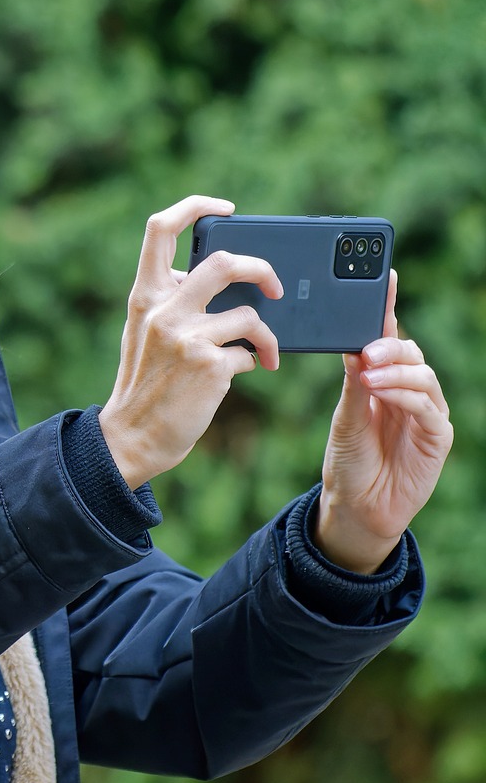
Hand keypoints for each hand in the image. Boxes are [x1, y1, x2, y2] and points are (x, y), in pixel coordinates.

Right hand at [99, 195, 283, 489]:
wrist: (132, 436)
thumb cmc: (146, 385)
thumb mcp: (145, 333)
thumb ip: (171, 303)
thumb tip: (220, 279)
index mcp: (145, 296)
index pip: (160, 228)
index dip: (196, 207)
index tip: (226, 210)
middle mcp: (163, 309)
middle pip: (224, 261)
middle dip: (261, 269)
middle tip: (275, 288)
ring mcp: (186, 336)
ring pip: (249, 313)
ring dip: (267, 334)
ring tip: (267, 350)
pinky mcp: (209, 364)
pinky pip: (250, 352)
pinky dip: (255, 361)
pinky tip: (245, 373)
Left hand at [316, 270, 451, 572]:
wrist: (355, 507)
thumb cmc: (348, 460)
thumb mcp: (344, 417)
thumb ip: (353, 383)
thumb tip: (353, 343)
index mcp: (381, 380)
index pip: (385, 336)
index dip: (387, 305)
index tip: (383, 275)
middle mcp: (406, 391)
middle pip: (408, 351)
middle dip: (390, 344)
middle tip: (367, 348)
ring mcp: (425, 412)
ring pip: (421, 375)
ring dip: (396, 370)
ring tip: (370, 373)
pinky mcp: (437, 436)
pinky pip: (427, 406)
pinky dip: (405, 394)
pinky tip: (384, 391)